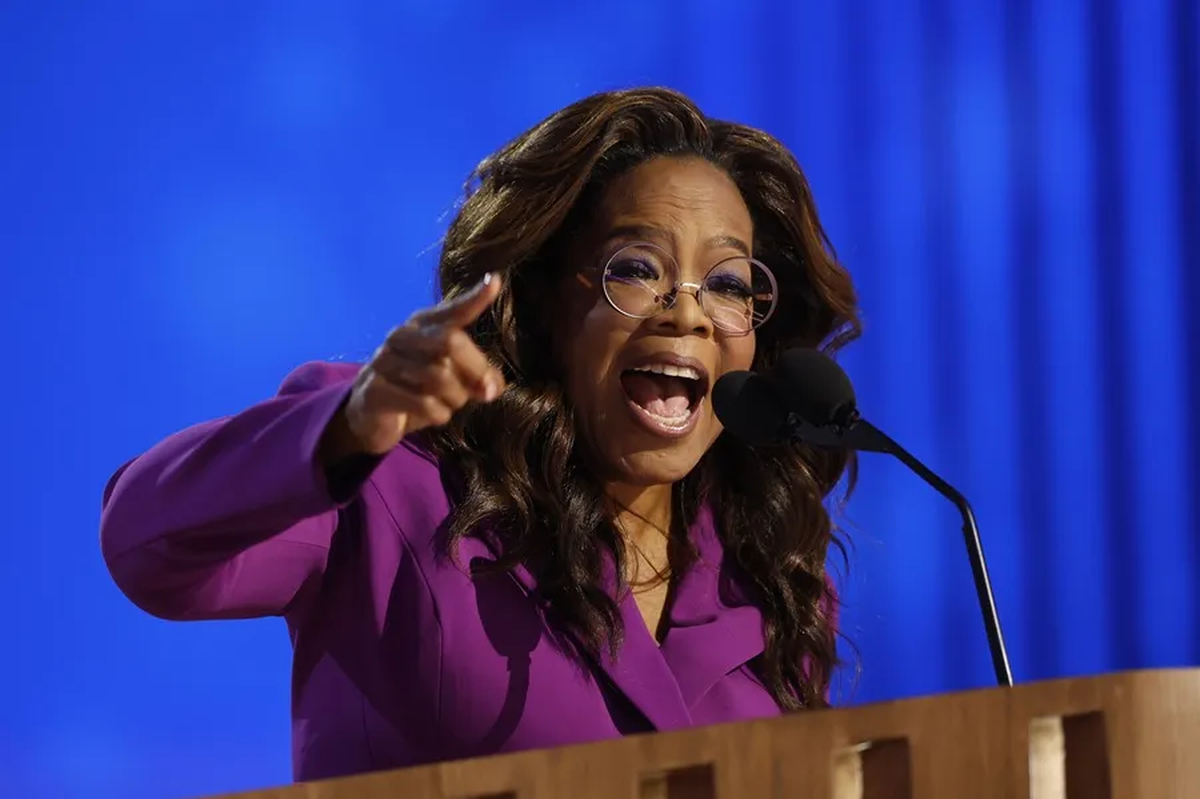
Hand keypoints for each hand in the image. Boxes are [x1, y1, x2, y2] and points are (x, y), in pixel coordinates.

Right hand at [322, 274, 505, 459]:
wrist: (372, 418)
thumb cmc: (417, 391)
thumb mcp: (453, 381)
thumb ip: (479, 378)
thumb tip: (492, 387)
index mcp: (422, 325)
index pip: (452, 310)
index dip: (474, 299)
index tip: (495, 282)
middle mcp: (402, 335)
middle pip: (450, 342)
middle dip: (475, 371)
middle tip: (484, 393)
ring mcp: (384, 360)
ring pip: (439, 377)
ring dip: (455, 399)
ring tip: (449, 404)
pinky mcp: (375, 389)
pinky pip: (423, 403)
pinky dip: (438, 414)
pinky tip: (434, 415)